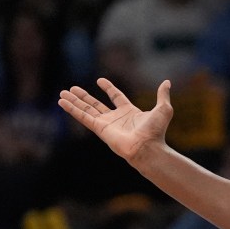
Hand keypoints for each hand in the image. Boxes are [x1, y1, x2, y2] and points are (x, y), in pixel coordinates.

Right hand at [58, 78, 173, 161]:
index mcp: (130, 113)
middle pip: (96, 105)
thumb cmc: (156, 131)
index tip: (100, 81)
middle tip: (72, 88)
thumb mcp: (163, 109)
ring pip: (87, 110)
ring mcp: (107, 124)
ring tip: (62, 93)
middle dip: (84, 96)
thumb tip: (167, 82)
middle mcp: (117, 118)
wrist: (148, 147)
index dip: (109, 89)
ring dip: (74, 101)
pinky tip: (62, 102)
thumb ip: (162, 95)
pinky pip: (83, 117)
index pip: (117, 98)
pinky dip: (72, 109)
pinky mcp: (99, 129)